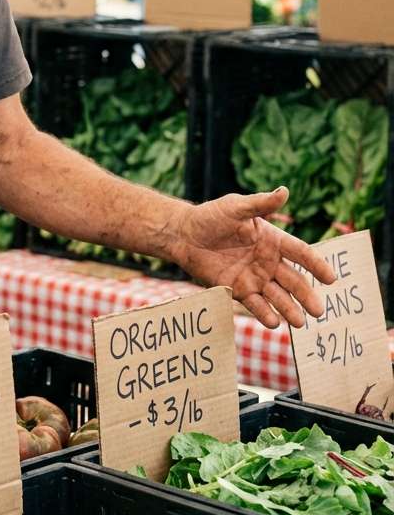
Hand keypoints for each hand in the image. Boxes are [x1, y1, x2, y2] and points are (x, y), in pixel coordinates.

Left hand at [171, 187, 335, 328]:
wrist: (184, 235)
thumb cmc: (210, 216)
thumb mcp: (236, 207)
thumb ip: (260, 204)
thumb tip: (284, 191)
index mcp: (272, 240)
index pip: (301, 253)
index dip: (317, 265)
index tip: (331, 279)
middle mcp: (268, 261)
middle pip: (293, 280)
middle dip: (306, 295)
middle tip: (319, 311)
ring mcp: (254, 277)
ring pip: (278, 296)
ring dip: (290, 309)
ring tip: (300, 323)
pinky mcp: (238, 289)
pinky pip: (255, 304)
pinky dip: (265, 314)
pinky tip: (274, 323)